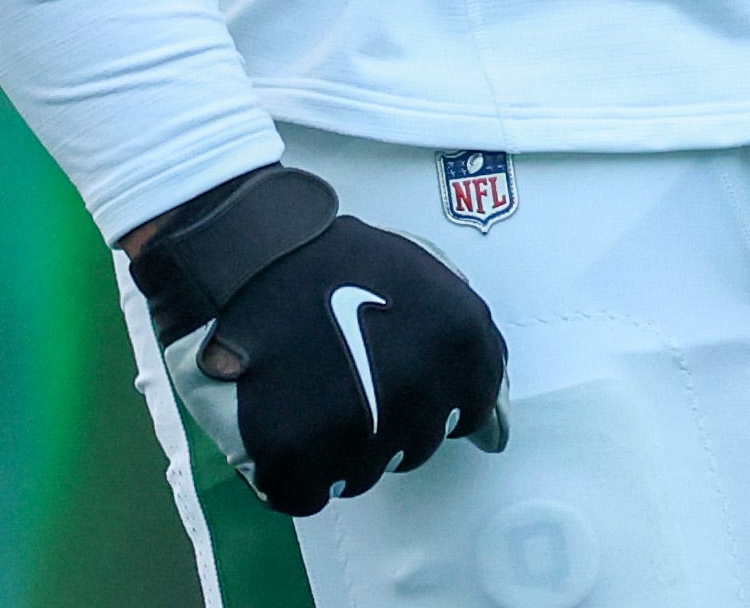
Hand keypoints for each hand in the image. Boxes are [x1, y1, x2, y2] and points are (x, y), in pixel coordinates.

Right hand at [126, 166, 509, 514]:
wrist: (255, 252)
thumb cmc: (344, 262)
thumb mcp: (432, 281)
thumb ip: (471, 349)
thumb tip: (494, 430)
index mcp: (462, 342)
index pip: (472, 411)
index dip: (435, 398)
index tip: (403, 381)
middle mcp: (421, 392)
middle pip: (416, 448)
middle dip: (389, 423)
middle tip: (349, 379)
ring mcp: (358, 430)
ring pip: (362, 476)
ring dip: (339, 450)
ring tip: (310, 393)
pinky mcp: (293, 457)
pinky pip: (305, 496)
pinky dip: (291, 473)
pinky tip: (281, 422)